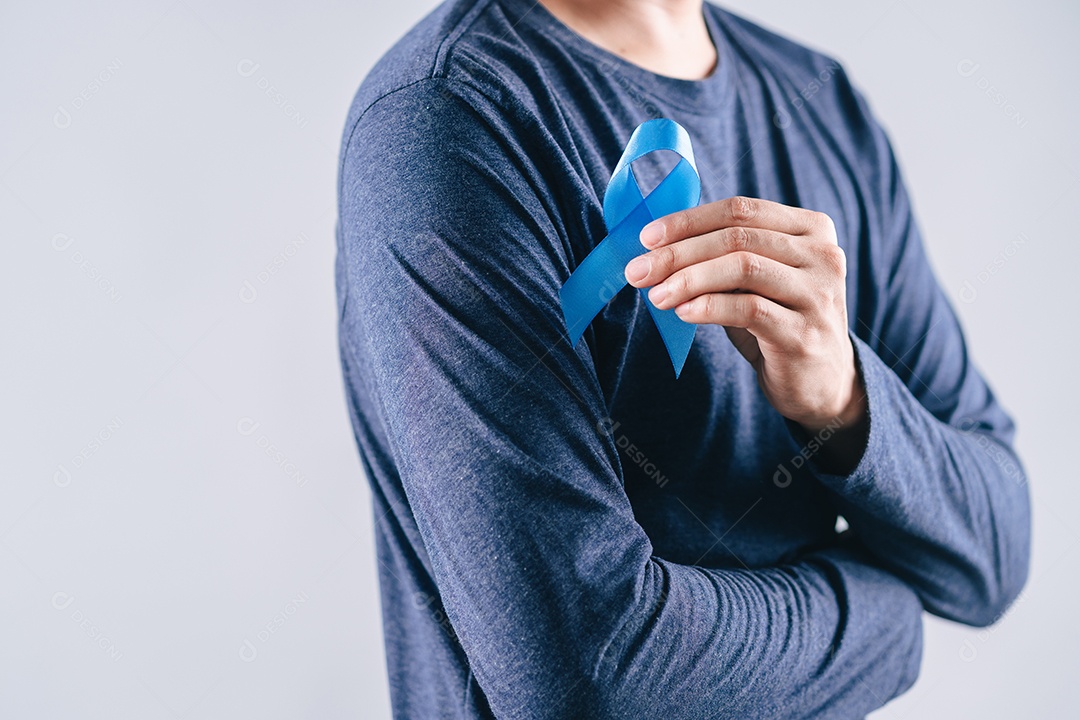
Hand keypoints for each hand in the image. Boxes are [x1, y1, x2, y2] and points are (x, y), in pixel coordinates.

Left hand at [624, 196, 866, 440]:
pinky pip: (749, 309)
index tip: (646, 238)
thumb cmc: (777, 323)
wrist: (821, 383)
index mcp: (810, 228)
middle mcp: (822, 254)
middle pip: (737, 237)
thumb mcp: (755, 281)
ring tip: (656, 295)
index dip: (689, 220)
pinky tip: (683, 312)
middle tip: (638, 270)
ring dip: (689, 278)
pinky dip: (709, 307)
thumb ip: (722, 257)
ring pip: (742, 267)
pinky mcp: (805, 333)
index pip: (741, 210)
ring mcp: (818, 293)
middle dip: (678, 252)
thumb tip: (656, 247)